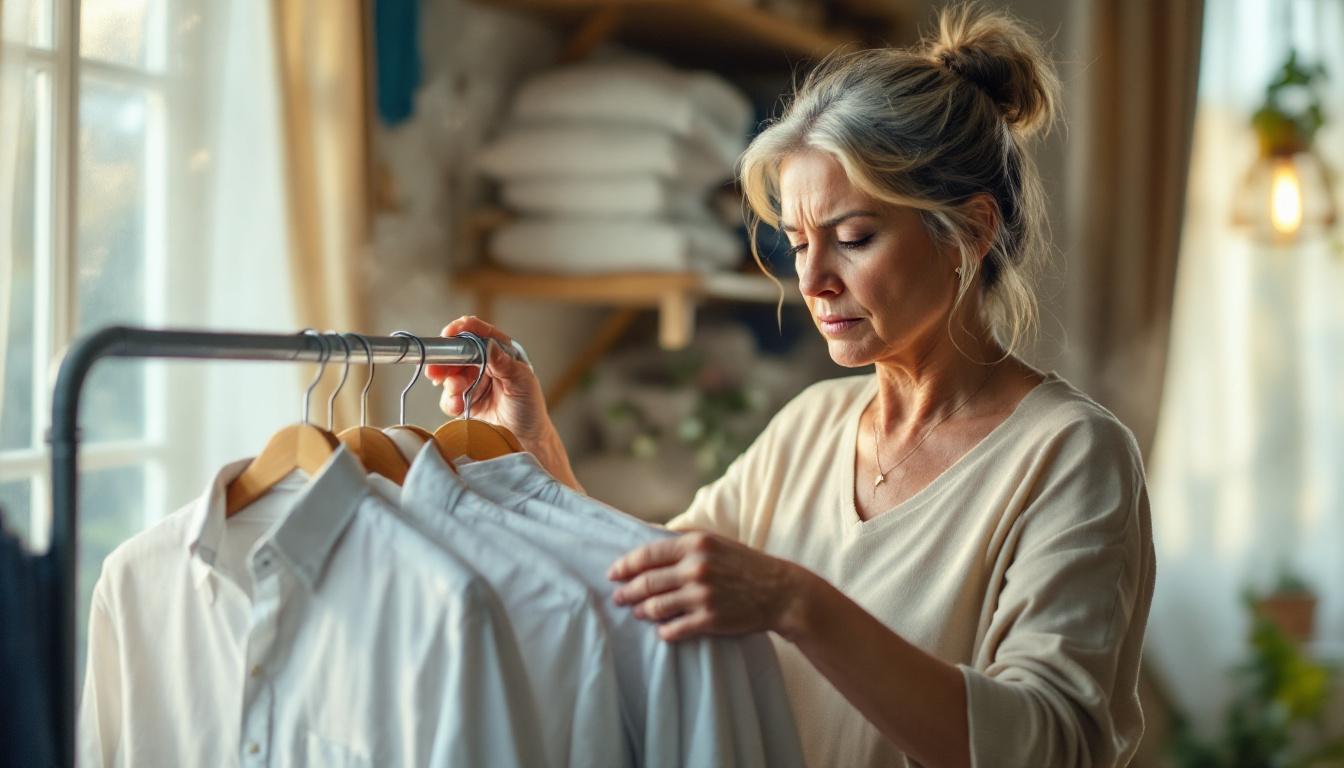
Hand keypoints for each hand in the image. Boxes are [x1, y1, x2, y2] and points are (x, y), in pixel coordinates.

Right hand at [426, 316, 550, 444]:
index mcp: (501, 352)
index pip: (478, 332)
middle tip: (437, 371)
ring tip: (458, 393)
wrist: (526, 440)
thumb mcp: (522, 382)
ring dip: (450, 383)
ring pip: (449, 375)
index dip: (461, 330)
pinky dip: (451, 401)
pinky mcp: (464, 401)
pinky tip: (460, 407)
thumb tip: (489, 345)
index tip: (448, 334)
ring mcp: (472, 382)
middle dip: (445, 360)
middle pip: (457, 353)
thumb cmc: (530, 408)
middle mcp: (484, 364)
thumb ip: (504, 363)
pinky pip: (448, 397)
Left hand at [608, 532, 808, 641]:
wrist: (782, 592)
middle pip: (647, 582)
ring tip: (637, 612)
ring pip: (656, 607)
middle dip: (627, 592)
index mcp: (695, 544)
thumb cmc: (746, 564)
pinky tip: (661, 631)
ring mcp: (702, 595)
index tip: (613, 573)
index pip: (647, 555)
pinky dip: (663, 631)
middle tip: (618, 597)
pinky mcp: (709, 620)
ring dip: (642, 611)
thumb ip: (684, 538)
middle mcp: (696, 568)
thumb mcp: (717, 541)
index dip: (625, 565)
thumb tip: (649, 533)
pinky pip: (674, 629)